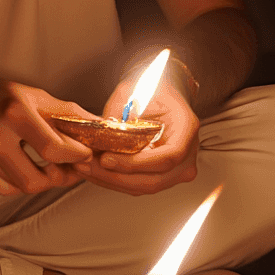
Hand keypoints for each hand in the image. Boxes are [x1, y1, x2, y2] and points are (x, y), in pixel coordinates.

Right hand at [0, 76, 95, 197]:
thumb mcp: (33, 95)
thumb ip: (67, 113)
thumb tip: (100, 126)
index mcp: (14, 112)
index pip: (53, 149)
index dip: (75, 158)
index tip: (84, 156)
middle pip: (35, 179)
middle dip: (58, 179)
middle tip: (68, 171)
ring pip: (18, 187)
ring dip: (38, 182)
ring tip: (47, 169)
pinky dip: (14, 184)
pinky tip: (20, 167)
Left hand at [72, 78, 199, 195]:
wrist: (158, 92)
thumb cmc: (151, 88)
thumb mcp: (134, 92)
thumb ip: (119, 117)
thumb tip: (99, 137)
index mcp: (187, 128)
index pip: (168, 157)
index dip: (136, 163)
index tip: (108, 159)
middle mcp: (188, 153)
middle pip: (155, 179)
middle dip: (117, 176)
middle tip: (90, 165)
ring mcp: (177, 168)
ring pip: (144, 186)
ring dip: (112, 180)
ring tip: (87, 168)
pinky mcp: (162, 175)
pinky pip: (139, 185)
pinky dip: (115, 180)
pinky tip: (96, 171)